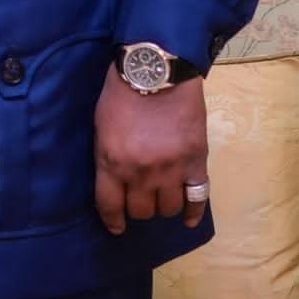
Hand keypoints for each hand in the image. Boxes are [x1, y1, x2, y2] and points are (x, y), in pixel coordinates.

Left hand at [93, 66, 209, 234]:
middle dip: (139, 210)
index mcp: (112, 161)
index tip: (117, 227)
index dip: (113, 221)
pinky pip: (198, 198)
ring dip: (164, 207)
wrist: (159, 71)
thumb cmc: (122, 93)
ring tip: (163, 198)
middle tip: (141, 200)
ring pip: (169, 208)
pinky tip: (189, 220)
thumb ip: (107, 156)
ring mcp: (171, 169)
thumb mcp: (101, 126)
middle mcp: (141, 172)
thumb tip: (114, 181)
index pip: (110, 206)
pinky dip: (194, 212)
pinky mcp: (196, 161)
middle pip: (142, 211)